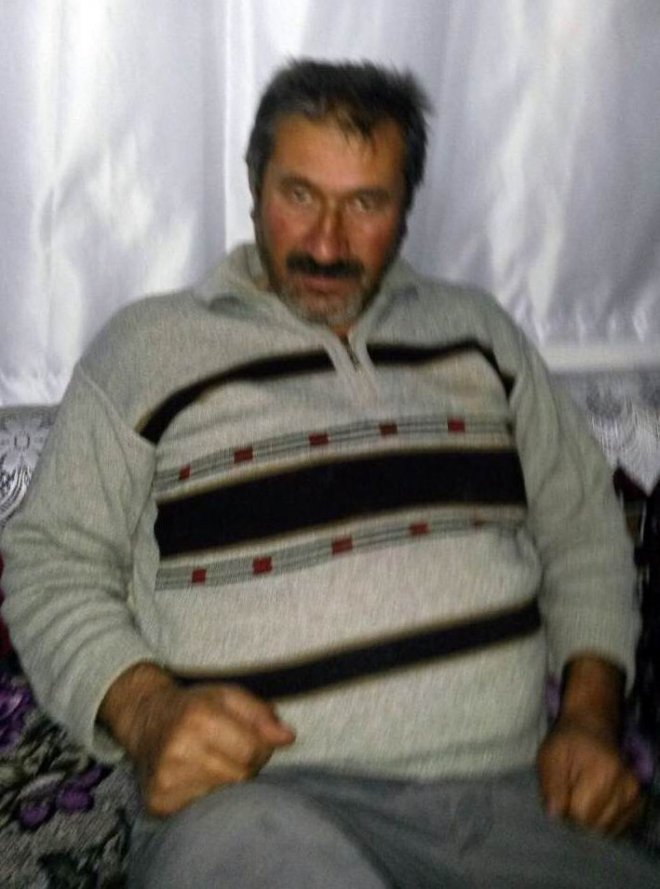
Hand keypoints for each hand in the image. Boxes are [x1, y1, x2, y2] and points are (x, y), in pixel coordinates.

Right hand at [99, 664, 294, 816]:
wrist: (145, 718)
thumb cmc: (194, 706)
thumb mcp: (228, 696)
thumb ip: (260, 714)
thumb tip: (288, 737)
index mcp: (198, 717)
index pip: (252, 751)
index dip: (261, 747)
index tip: (252, 740)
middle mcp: (178, 749)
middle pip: (240, 776)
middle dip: (245, 765)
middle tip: (230, 750)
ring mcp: (165, 779)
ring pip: (223, 795)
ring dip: (226, 781)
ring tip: (213, 762)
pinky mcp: (158, 802)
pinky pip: (201, 810)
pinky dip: (206, 796)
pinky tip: (195, 777)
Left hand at [537, 718, 641, 834]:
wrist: (590, 726)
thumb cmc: (567, 742)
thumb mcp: (550, 757)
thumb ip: (551, 786)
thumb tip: (554, 815)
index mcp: (602, 773)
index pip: (581, 815)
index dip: (566, 810)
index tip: (561, 795)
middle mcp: (625, 786)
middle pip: (596, 825)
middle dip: (579, 817)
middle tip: (571, 795)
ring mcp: (634, 794)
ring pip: (608, 829)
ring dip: (592, 819)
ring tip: (583, 796)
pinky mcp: (637, 800)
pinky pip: (620, 825)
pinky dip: (605, 819)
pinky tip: (596, 803)